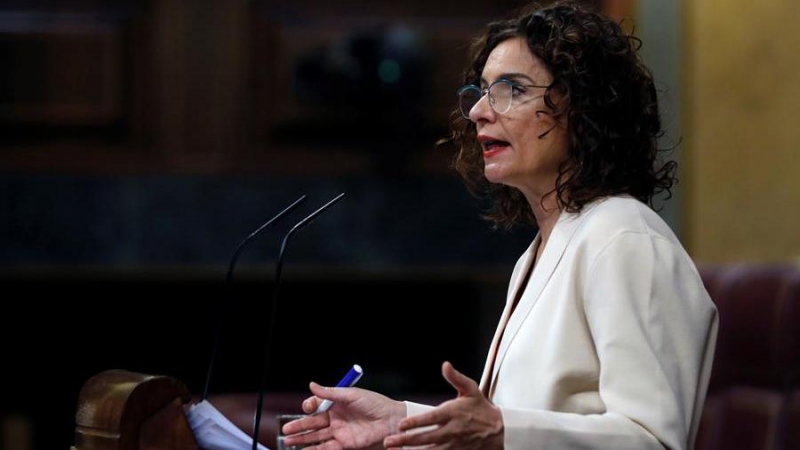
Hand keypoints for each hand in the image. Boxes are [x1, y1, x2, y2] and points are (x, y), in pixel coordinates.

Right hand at [282, 381, 405, 448]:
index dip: (309, 407)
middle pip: (313, 423)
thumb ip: (330, 392)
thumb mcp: (351, 394)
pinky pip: (327, 448)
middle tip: (285, 430)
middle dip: (299, 426)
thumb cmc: (374, 403)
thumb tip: (312, 385)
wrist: (390, 420)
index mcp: (337, 403)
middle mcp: (336, 418)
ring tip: (288, 442)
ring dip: (302, 439)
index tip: (307, 407)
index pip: (317, 406)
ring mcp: (340, 432)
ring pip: (317, 436)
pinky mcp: (345, 444)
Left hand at [383, 361, 503, 449]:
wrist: (498, 430)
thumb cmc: (480, 408)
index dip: (415, 422)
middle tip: (388, 441)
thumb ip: (456, 378)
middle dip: (406, 440)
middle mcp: (451, 431)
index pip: (430, 418)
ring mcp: (453, 445)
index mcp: (452, 413)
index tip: (400, 424)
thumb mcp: (471, 389)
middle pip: (426, 437)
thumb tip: (445, 364)